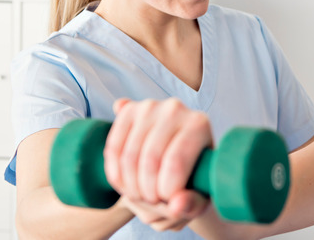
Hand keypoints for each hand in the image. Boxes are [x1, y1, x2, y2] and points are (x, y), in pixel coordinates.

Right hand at [104, 98, 212, 228]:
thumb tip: (176, 206)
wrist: (178, 155)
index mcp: (199, 124)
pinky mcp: (127, 111)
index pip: (176, 163)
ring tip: (142, 197)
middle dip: (147, 192)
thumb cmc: (194, 178)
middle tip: (153, 203)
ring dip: (130, 187)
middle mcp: (175, 109)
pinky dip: (115, 174)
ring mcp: (149, 107)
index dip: (166, 192)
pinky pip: (113, 148)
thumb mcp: (201, 194)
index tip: (168, 204)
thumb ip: (193, 204)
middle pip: (150, 160)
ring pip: (129, 157)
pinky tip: (125, 186)